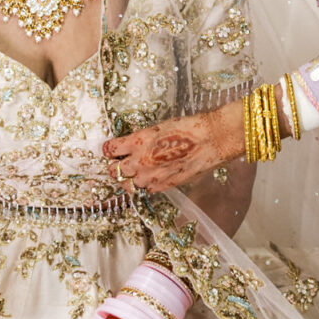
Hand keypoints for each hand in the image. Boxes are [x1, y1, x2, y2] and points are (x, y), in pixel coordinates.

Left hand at [102, 105, 242, 192]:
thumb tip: (130, 147)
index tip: (110, 150)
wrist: (210, 139)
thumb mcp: (158, 128)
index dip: (108, 150)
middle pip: (114, 171)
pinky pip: (147, 190)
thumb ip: (141, 139)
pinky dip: (147, 185)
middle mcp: (141, 161)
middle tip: (120, 163)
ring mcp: (152, 176)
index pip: (110, 150)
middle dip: (114, 167)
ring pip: (128, 185)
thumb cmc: (188, 128)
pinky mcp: (165, 185)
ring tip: (137, 172)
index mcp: (138, 141)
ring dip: (130, 178)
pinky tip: (153, 176)